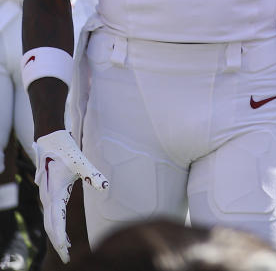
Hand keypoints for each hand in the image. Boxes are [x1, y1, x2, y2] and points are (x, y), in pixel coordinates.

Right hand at [34, 129, 108, 262]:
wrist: (50, 139)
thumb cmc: (65, 150)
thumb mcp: (79, 161)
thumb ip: (92, 175)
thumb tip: (105, 187)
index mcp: (53, 194)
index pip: (56, 223)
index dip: (61, 240)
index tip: (67, 253)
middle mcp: (47, 198)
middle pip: (51, 227)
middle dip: (58, 244)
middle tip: (68, 259)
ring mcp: (47, 196)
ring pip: (50, 222)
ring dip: (57, 236)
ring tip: (67, 249)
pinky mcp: (50, 193)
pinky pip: (52, 215)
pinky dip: (56, 227)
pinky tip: (64, 232)